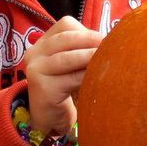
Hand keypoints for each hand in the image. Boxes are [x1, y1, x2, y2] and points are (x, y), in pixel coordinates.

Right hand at [23, 16, 102, 138]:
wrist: (50, 120)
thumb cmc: (67, 89)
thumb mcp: (73, 65)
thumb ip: (83, 50)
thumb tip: (112, 40)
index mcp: (43, 43)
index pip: (65, 25)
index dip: (86, 31)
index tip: (103, 39)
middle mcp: (34, 53)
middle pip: (65, 38)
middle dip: (90, 40)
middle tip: (110, 46)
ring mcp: (35, 70)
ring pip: (67, 58)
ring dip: (90, 57)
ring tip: (108, 60)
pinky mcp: (42, 88)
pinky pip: (70, 79)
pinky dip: (86, 76)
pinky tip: (98, 79)